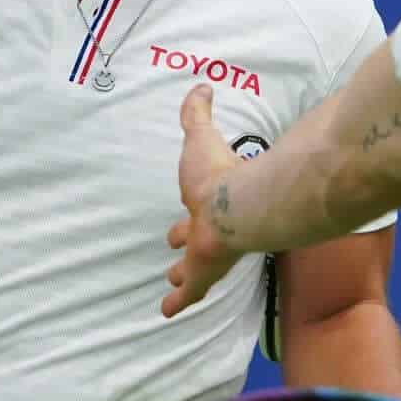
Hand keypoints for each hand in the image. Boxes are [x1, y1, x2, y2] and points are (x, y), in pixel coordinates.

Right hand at [161, 85, 246, 317]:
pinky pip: (187, 293)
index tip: (187, 211)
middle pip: (195, 243)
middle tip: (175, 255)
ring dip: (182, 279)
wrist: (234, 207)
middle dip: (185, 248)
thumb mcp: (200, 138)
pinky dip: (176, 302)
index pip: (200, 208)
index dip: (192, 209)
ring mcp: (207, 256)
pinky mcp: (202, 274)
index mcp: (210, 203)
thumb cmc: (218, 174)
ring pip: (192, 272)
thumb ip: (198, 115)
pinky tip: (166, 313)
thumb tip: (202, 86)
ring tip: (171, 289)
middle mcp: (211, 231)